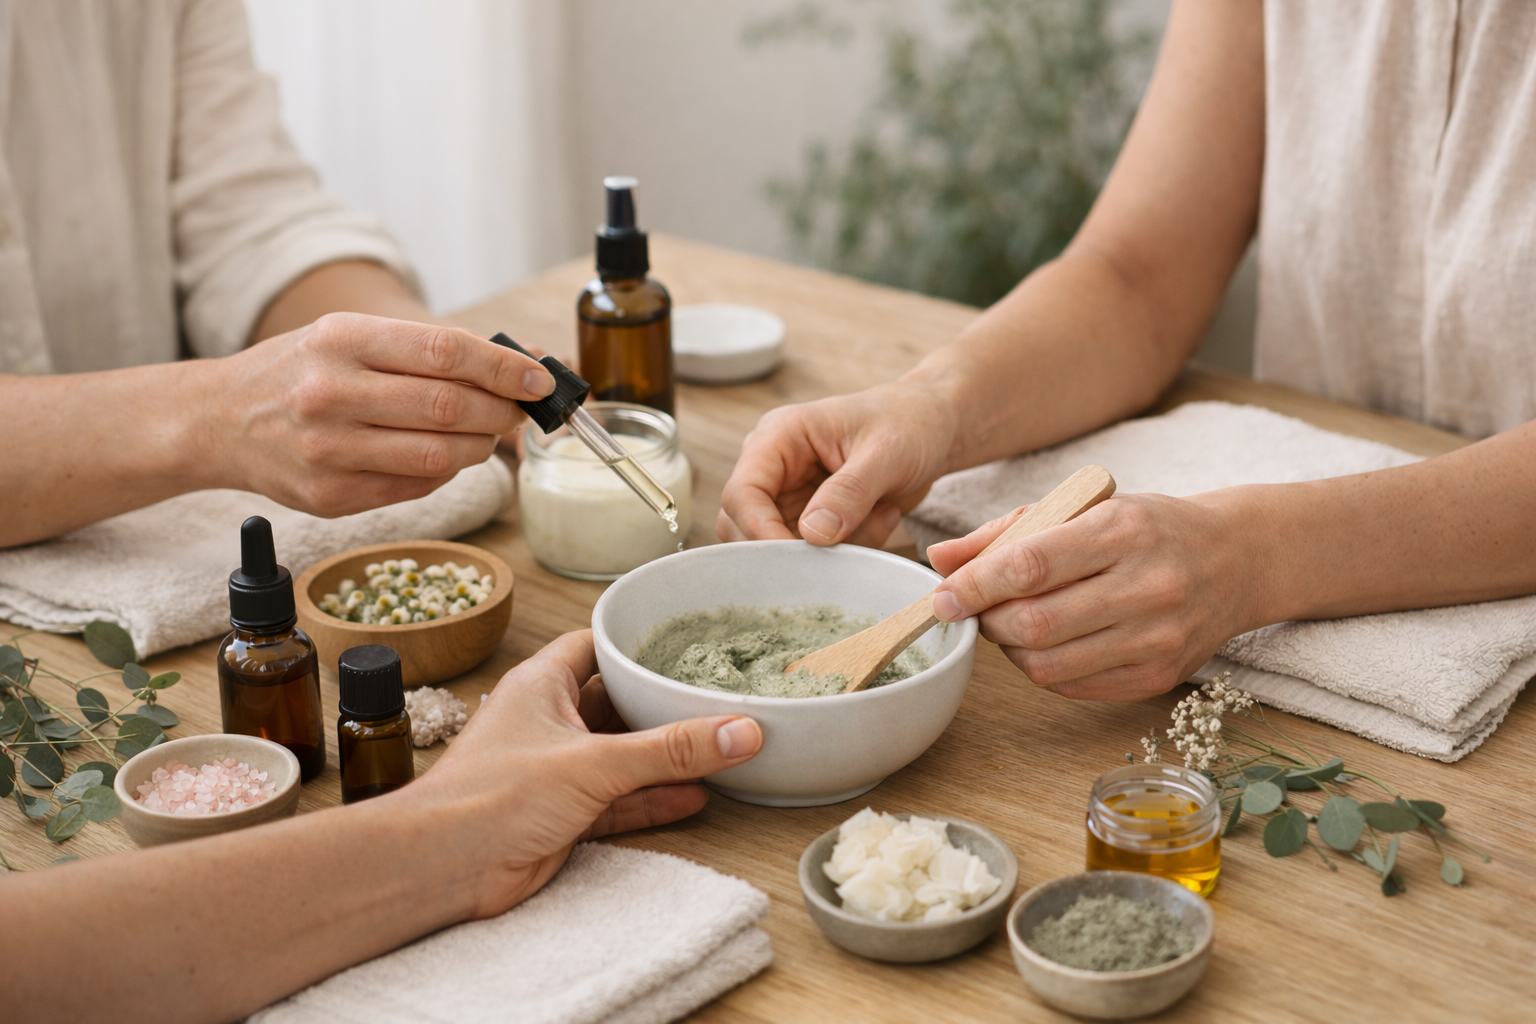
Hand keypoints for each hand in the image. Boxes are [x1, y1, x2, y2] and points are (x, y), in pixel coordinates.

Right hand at [209, 313, 555, 515]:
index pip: (445, 351)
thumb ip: (430, 350)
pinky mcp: (329, 495)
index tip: (539, 380)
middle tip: (519, 411)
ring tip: (484, 435)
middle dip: (501, 412)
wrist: (219, 419)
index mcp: (342, 339)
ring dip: (479, 447)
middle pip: (448, 407)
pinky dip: (444, 474)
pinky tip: (442, 457)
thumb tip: (521, 364)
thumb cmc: (303, 371)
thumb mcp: (353, 337)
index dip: (503, 369)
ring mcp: (328, 449)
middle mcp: (330, 392)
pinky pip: (415, 487)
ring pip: (438, 456)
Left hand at [405, 630, 763, 919]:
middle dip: (661, 705)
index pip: (594, 646)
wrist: (443, 866)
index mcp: (542, 684)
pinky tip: (694, 795)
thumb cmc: (491, 795)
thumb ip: (670, 750)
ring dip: (664, 756)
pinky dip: (652, 798)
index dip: (635, 642)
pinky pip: (618, 800)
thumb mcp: (595, 762)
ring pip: (621, 755)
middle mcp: (547, 721)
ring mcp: (554, 768)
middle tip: (714, 696)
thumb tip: (739, 731)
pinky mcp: (561, 813)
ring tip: (718, 745)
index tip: (682, 641)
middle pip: (616, 702)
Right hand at [718, 381, 958, 547]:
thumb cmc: (910, 422)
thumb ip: (850, 491)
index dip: (761, 531)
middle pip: (746, 527)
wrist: (934, 428)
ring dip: (831, 551)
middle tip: (848, 546)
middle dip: (796, 548)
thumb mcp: (887, 453)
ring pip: (780, 548)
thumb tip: (813, 534)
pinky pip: (813, 554)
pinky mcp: (810, 520)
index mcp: (779, 437)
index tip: (801, 559)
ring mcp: (790, 497)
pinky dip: (850, 550)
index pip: (742, 492)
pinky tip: (881, 518)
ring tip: (878, 518)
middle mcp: (774, 468)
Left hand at [927, 492, 1262, 700]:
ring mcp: (1157, 639)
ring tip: (1013, 624)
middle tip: (981, 607)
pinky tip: (1048, 643)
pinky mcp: (1159, 677)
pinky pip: (1072, 687)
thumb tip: (939, 559)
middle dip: (988, 620)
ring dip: (1011, 648)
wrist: (1236, 560)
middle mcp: (1147, 587)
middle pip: (1034, 624)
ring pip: (1047, 665)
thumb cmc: (1148, 528)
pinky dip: (1042, 669)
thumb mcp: (1083, 509)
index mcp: (1123, 531)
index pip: (1031, 566)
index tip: (943, 595)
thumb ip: (1006, 533)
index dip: (976, 586)